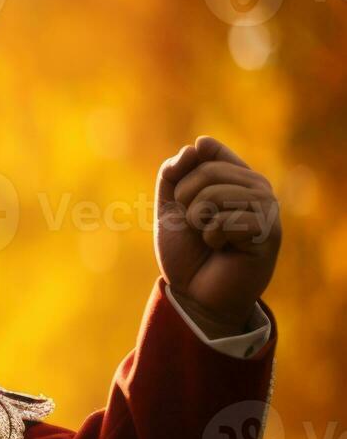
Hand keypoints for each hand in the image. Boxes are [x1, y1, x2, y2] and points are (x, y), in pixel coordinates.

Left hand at [155, 136, 279, 336]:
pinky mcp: (269, 231)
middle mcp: (255, 187)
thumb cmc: (186, 251)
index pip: (206, 150)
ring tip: (209, 238)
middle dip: (186, 202)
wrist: (195, 293)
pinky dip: (212, 237)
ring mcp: (267, 208)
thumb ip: (174, 173)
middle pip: (207, 171)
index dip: (183, 173)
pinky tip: (224, 249)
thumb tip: (198, 145)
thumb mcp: (170, 207)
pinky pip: (226, 220)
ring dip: (198, 222)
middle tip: (195, 226)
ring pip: (216, 194)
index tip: (181, 198)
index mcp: (233, 177)